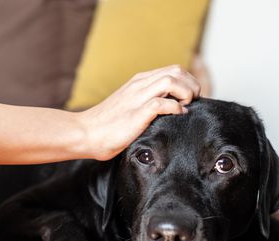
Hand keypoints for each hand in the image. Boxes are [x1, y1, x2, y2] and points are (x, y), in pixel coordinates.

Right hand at [77, 65, 200, 159]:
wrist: (85, 133)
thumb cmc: (108, 125)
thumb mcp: (131, 105)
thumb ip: (148, 101)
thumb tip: (173, 107)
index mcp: (139, 81)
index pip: (174, 70)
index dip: (189, 82)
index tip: (192, 98)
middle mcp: (139, 84)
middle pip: (177, 70)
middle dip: (192, 85)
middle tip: (194, 102)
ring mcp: (137, 97)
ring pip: (171, 80)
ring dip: (186, 93)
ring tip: (186, 107)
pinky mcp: (135, 113)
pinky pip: (161, 103)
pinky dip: (175, 108)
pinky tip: (176, 116)